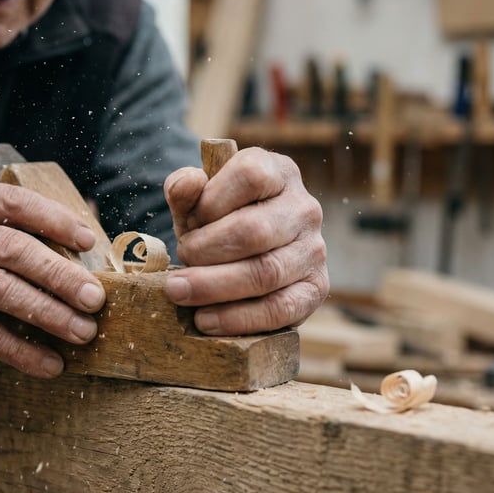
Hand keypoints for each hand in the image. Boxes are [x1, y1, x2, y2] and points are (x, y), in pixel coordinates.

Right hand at [0, 182, 105, 377]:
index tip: (88, 240)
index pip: (15, 202)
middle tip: (95, 297)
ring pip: (0, 291)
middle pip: (13, 250)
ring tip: (83, 331)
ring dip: (47, 314)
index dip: (55, 219)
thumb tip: (69, 252)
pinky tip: (48, 362)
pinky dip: (18, 350)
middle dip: (60, 274)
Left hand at [164, 147, 328, 334]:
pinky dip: (238, 318)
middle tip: (177, 262)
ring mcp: (314, 249)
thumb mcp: (197, 199)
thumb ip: (184, 188)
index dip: (211, 202)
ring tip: (179, 293)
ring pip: (265, 273)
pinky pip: (281, 309)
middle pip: (254, 231)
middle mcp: (304, 207)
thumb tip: (188, 183)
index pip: (249, 176)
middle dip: (204, 252)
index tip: (188, 223)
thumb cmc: (219, 219)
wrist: (248, 252)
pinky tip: (206, 320)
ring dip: (214, 287)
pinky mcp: (316, 288)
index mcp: (278, 172)